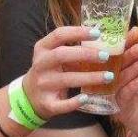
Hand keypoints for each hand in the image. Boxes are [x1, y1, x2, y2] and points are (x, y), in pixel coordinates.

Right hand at [22, 25, 137, 119]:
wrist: (29, 96)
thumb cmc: (49, 71)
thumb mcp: (53, 55)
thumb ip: (71, 47)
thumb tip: (101, 36)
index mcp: (42, 48)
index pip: (58, 35)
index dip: (78, 32)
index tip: (97, 33)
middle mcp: (40, 65)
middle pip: (61, 55)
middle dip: (85, 54)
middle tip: (105, 55)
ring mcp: (42, 84)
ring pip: (66, 79)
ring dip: (89, 78)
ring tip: (108, 76)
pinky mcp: (46, 103)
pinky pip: (62, 104)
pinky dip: (74, 102)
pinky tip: (87, 98)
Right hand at [112, 28, 137, 136]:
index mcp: (128, 67)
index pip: (125, 50)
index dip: (128, 40)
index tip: (136, 31)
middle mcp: (119, 78)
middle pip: (120, 61)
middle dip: (131, 52)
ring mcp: (118, 93)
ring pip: (121, 76)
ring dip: (134, 67)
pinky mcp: (121, 108)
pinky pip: (124, 94)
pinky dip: (133, 85)